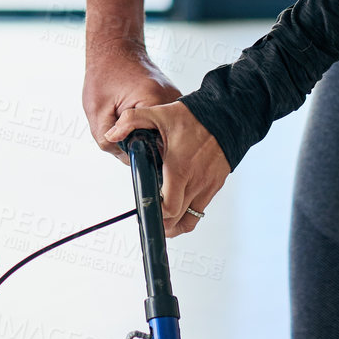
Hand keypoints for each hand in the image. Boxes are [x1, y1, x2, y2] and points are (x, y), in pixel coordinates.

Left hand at [83, 43, 180, 157]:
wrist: (115, 47)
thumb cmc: (103, 75)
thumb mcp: (96, 112)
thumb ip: (109, 142)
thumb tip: (129, 162)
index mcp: (155, 103)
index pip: (154, 147)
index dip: (137, 153)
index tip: (123, 146)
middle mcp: (173, 102)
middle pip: (162, 143)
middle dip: (139, 144)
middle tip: (120, 127)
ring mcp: (177, 102)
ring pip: (163, 135)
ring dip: (145, 135)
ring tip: (126, 117)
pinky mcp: (174, 102)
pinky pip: (164, 125)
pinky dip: (150, 126)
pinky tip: (136, 116)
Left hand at [104, 101, 229, 237]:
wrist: (227, 116)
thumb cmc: (195, 117)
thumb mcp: (159, 113)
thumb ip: (132, 121)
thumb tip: (112, 134)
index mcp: (180, 168)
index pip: (169, 207)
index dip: (155, 212)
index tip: (143, 207)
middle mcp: (196, 181)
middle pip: (177, 220)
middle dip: (160, 222)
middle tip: (148, 216)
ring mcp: (207, 186)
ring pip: (190, 220)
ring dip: (174, 224)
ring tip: (162, 220)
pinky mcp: (215, 186)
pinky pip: (201, 211)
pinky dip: (187, 215)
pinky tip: (178, 208)